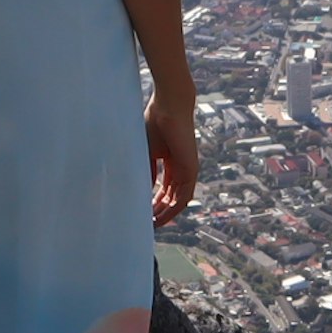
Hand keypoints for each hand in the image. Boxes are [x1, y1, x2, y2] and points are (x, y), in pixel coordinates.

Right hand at [146, 88, 201, 228]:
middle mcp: (181, 167)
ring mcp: (188, 169)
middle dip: (159, 210)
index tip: (143, 211)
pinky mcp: (191, 170)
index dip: (153, 201)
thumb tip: (140, 191)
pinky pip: (184, 196)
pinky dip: (173, 209)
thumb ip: (145, 171)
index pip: (164, 187)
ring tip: (152, 224)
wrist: (169, 107)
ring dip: (166, 214)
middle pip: (171, 196)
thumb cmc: (155, 122)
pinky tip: (161, 217)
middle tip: (146, 223)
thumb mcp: (146, 152)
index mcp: (171, 161)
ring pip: (178, 200)